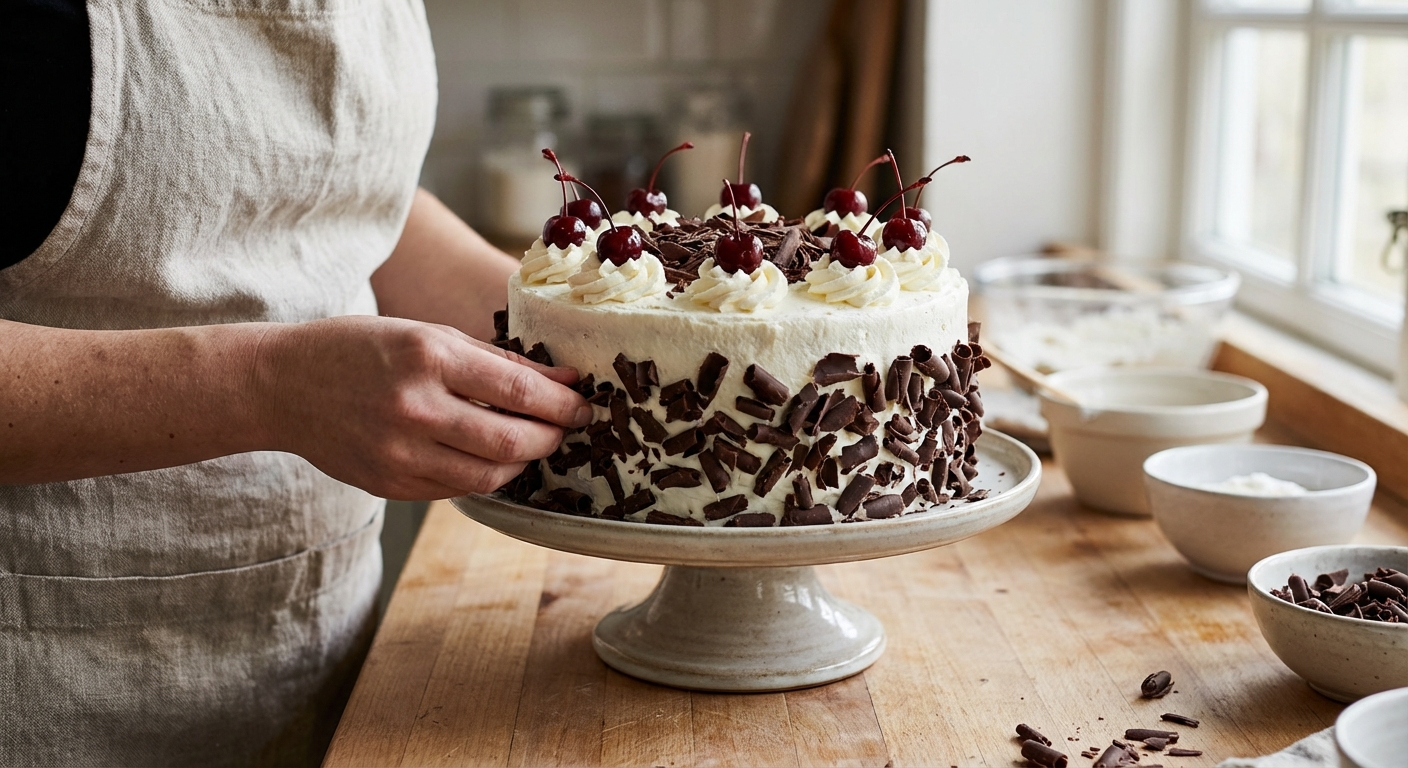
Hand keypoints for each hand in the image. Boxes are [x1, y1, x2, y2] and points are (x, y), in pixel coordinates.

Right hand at [255, 315, 589, 499]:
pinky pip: (458, 489)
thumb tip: (561, 382)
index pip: (517, 388)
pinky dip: (485, 474)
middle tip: (567, 429)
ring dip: (523, 461)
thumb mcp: (426, 334)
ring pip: (490, 474)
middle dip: (551, 437)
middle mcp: (415, 407)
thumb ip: (495, 360)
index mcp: (427, 357)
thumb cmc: (359, 350)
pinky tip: (490, 455)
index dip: (560, 403)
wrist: (281, 385)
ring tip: (532, 441)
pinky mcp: (391, 485)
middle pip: (511, 440)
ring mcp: (400, 453)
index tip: (583, 405)